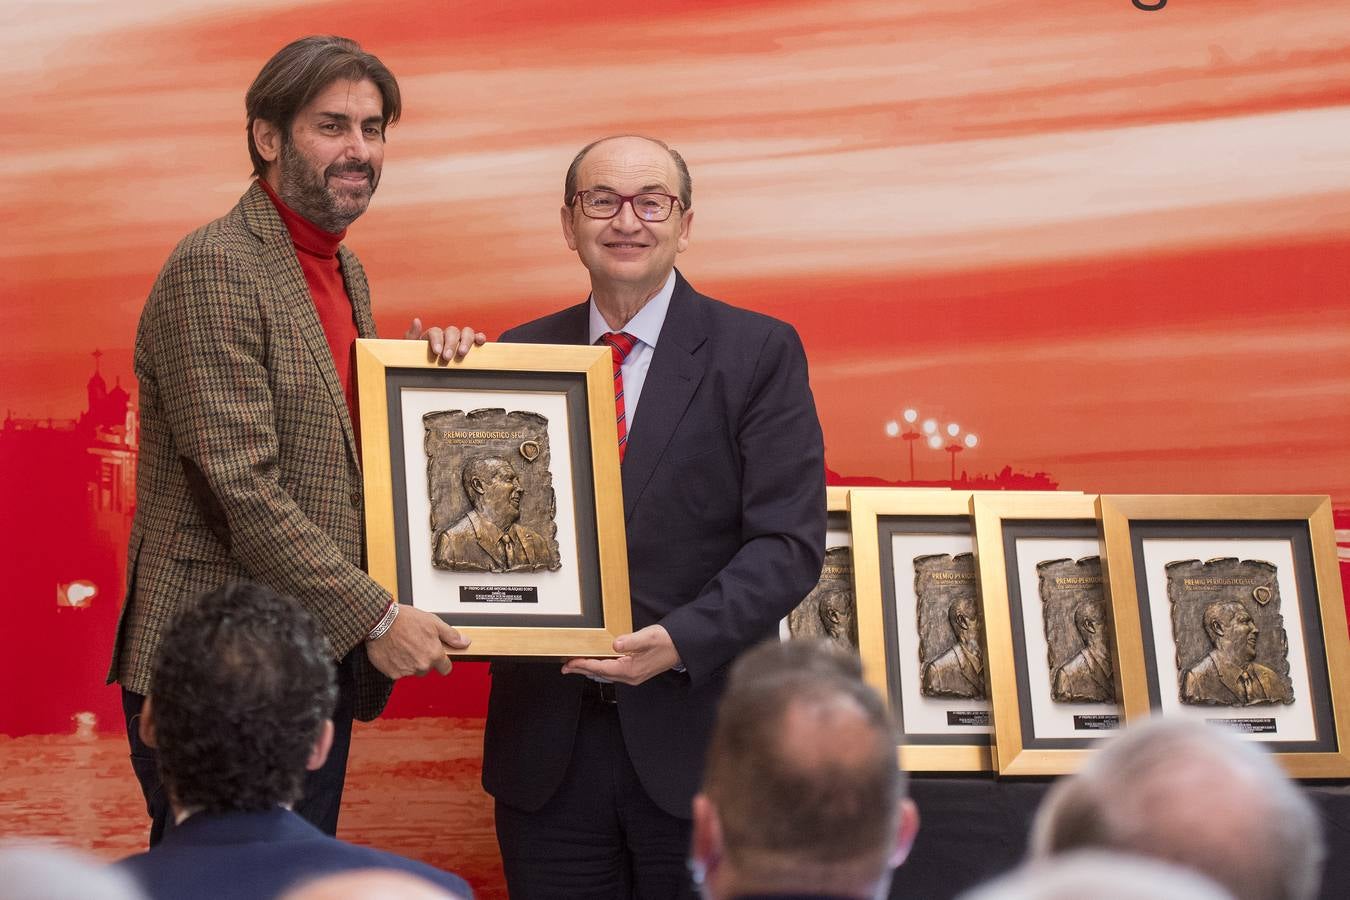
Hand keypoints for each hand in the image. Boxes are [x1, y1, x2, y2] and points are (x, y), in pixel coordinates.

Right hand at [366, 605, 470, 678]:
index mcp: (434, 654)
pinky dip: (396, 664)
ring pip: (412, 671)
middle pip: (427, 669)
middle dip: (423, 659)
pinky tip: (394, 651)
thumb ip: (450, 635)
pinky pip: (398, 672)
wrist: (380, 621)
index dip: (443, 662)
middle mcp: (421, 665)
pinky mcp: (392, 673)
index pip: (446, 668)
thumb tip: (464, 642)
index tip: (438, 657)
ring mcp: (406, 671)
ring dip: (409, 662)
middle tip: (415, 644)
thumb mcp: (433, 622)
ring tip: (403, 645)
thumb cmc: (404, 619)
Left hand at [405, 317, 485, 361]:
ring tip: (462, 353)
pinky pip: (477, 338)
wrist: (424, 368)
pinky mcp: (470, 346)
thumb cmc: (418, 358)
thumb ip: (411, 335)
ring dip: (466, 341)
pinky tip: (480, 342)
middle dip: (450, 344)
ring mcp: (459, 340)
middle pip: (452, 331)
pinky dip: (480, 337)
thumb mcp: (411, 347)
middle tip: (447, 357)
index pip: (436, 332)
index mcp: (433, 335)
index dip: (437, 340)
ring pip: (466, 332)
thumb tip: (417, 320)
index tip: (437, 352)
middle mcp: (447, 335)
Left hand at [561, 624, 680, 685]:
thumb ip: (631, 641)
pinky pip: (613, 671)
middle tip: (565, 667)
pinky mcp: (635, 671)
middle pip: (600, 673)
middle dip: (582, 670)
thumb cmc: (667, 641)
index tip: (570, 662)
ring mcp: (633, 675)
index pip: (601, 667)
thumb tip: (614, 644)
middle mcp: (630, 676)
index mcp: (631, 670)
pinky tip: (596, 663)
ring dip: (590, 669)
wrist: (682, 647)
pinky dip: (600, 667)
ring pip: (606, 673)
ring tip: (576, 665)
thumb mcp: (648, 637)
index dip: (584, 664)